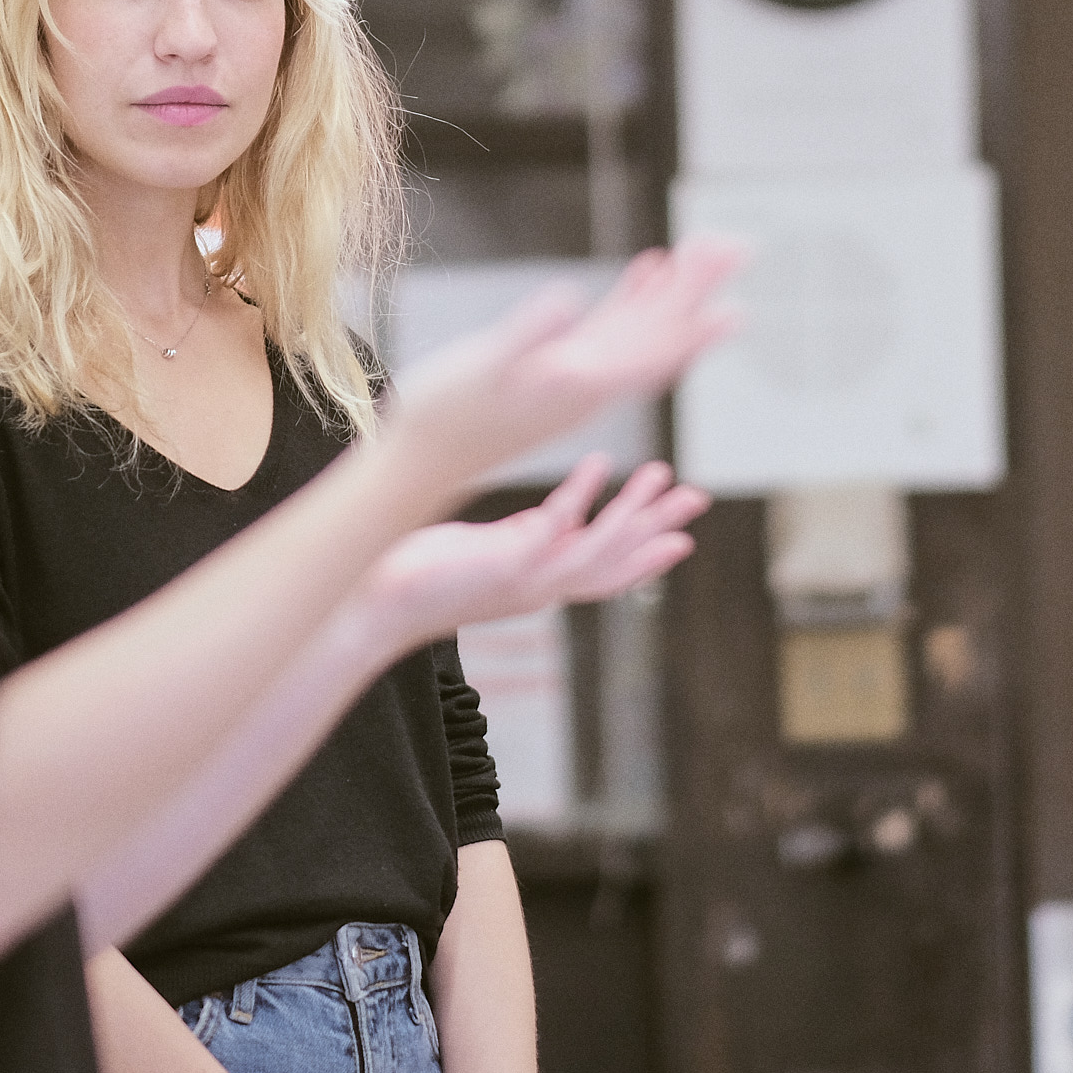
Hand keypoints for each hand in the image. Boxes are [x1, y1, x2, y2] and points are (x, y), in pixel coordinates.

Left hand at [359, 456, 708, 647]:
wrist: (375, 604)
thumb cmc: (423, 577)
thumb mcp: (486, 554)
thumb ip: (523, 540)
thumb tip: (548, 523)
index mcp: (539, 584)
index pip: (608, 573)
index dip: (648, 555)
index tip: (684, 537)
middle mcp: (540, 589)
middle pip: (617, 563)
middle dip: (658, 530)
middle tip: (696, 499)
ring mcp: (522, 582)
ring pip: (595, 551)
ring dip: (631, 514)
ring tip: (658, 475)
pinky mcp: (500, 568)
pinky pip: (548, 532)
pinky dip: (575, 502)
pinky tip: (595, 467)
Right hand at [384, 239, 740, 488]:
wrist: (422, 458)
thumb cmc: (446, 414)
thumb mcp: (483, 367)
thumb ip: (528, 335)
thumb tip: (569, 299)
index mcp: (583, 383)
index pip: (655, 345)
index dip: (692, 311)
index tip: (730, 282)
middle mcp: (592, 384)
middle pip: (662, 334)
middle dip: (697, 290)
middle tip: (737, 247)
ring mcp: (577, 377)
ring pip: (642, 330)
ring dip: (674, 293)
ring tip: (705, 251)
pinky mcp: (557, 369)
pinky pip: (613, 330)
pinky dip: (635, 300)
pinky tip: (648, 271)